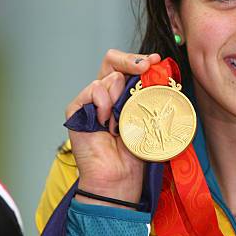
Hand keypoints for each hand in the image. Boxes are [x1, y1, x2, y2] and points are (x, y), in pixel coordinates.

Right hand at [65, 50, 160, 207]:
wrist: (119, 176)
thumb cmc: (135, 152)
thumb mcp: (148, 116)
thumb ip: (148, 94)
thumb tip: (158, 71)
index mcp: (122, 94)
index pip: (127, 65)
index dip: (139, 60)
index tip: (156, 61)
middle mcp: (106, 94)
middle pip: (113, 61)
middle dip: (132, 61)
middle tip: (146, 66)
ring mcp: (90, 101)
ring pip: (109, 78)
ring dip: (121, 97)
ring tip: (121, 121)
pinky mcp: (77, 109)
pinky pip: (93, 90)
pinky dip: (104, 103)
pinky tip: (107, 123)